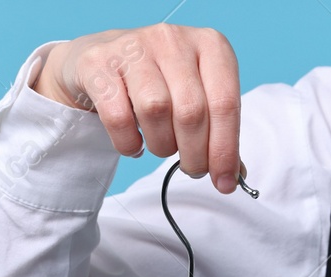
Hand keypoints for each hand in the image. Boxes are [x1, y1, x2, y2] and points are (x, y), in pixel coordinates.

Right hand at [33, 25, 241, 193]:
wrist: (104, 60)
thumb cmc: (161, 83)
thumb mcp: (198, 98)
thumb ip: (218, 134)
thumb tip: (232, 177)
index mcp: (210, 45)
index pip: (225, 104)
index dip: (225, 150)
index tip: (224, 181)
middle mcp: (173, 40)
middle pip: (192, 112)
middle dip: (195, 155)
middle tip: (192, 168)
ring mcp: (133, 47)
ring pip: (156, 111)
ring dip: (162, 146)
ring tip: (161, 147)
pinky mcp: (98, 63)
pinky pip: (118, 116)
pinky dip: (128, 143)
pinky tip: (134, 144)